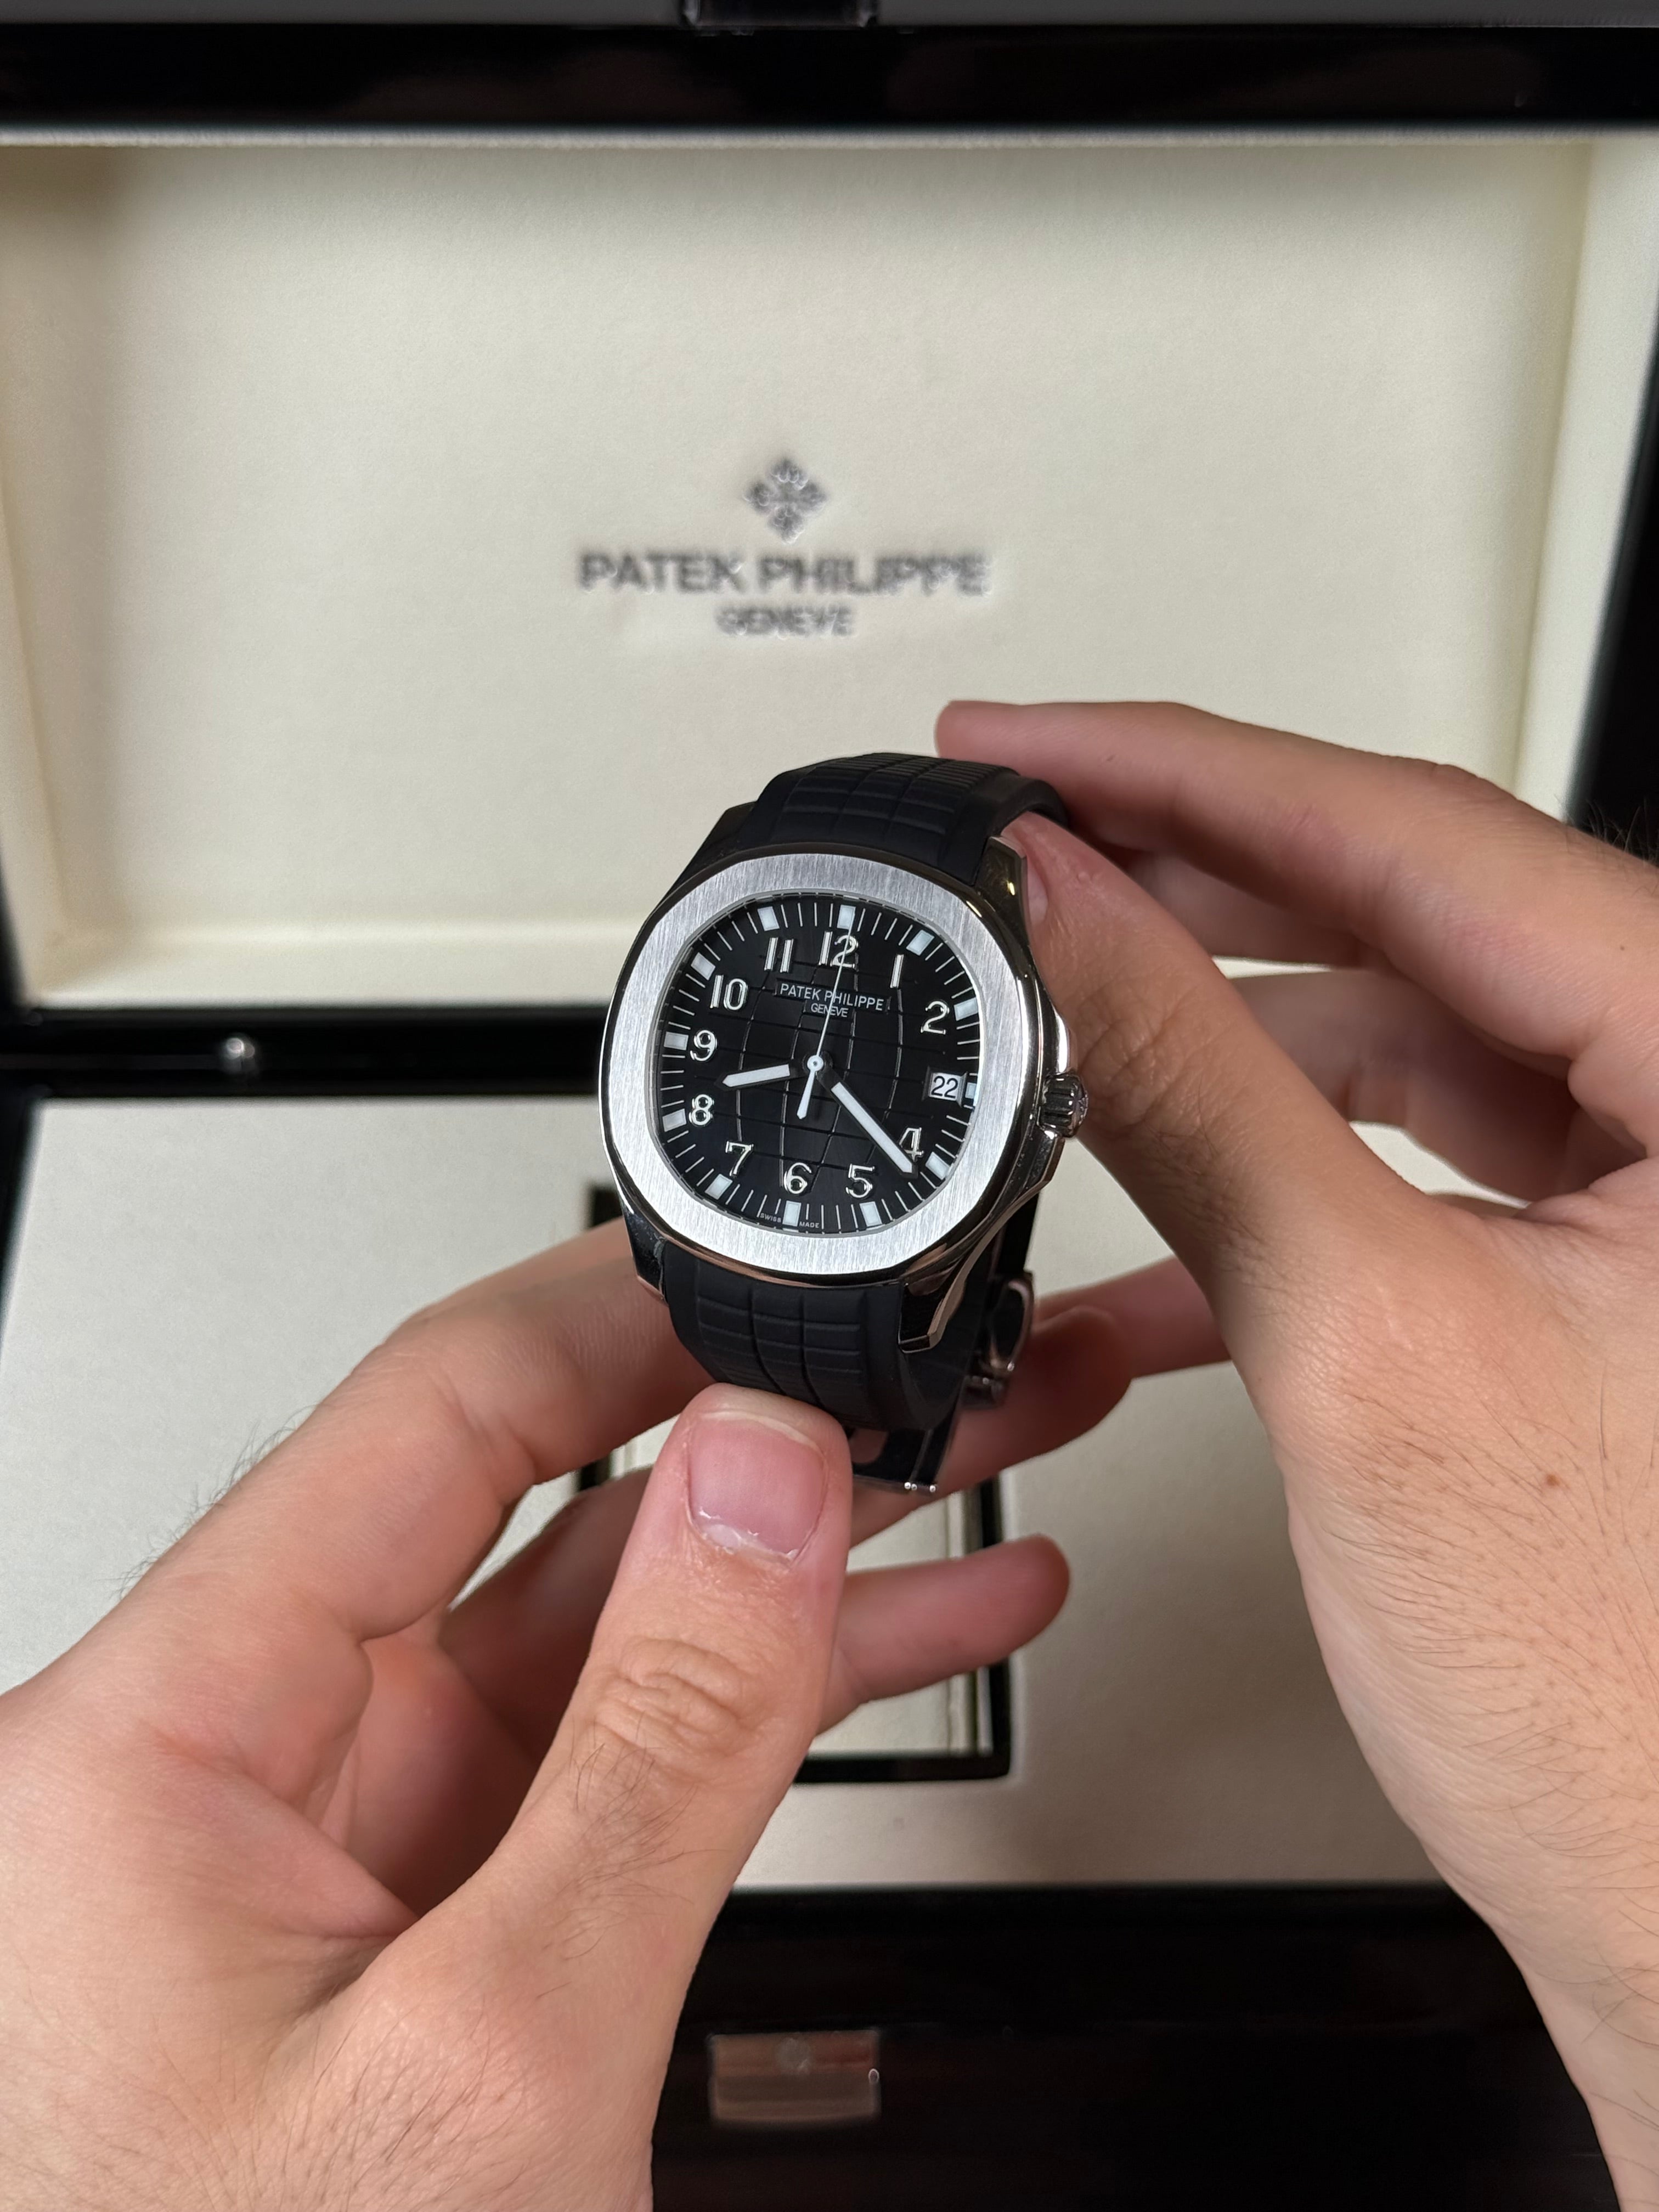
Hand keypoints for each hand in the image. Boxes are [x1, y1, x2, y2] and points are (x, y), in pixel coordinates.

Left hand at [0, 1220, 1132, 2210]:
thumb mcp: (491, 2063)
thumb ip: (652, 1744)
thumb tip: (759, 1483)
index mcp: (157, 1736)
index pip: (422, 1418)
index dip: (623, 1319)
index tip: (781, 1273)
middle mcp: (228, 1762)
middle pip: (529, 1508)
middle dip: (754, 1432)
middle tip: (920, 1366)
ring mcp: (336, 1845)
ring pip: (594, 1630)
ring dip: (794, 1561)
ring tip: (976, 1477)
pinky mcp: (418, 1922)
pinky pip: (602, 1760)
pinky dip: (756, 1703)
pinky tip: (903, 1638)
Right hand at [940, 700, 1658, 2203]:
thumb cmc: (1637, 1711)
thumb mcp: (1367, 1347)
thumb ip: (1197, 1095)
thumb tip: (1061, 924)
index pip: (1423, 833)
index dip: (1187, 770)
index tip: (1027, 748)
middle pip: (1412, 913)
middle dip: (1192, 887)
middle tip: (1019, 850)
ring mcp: (1657, 1195)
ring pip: (1401, 1039)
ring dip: (1217, 1047)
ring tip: (1054, 1031)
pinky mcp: (1599, 1276)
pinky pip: (1412, 1166)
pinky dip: (1272, 1179)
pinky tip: (1146, 1230)